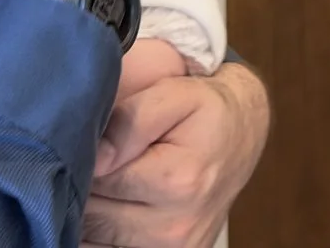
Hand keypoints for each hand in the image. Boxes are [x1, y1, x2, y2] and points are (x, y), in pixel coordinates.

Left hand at [83, 53, 271, 247]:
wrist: (244, 134)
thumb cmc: (208, 110)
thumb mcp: (175, 95)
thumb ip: (131, 120)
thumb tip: (96, 158)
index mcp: (177, 182)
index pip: (97, 180)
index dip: (86, 156)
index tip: (95, 139)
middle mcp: (176, 227)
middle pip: (94, 215)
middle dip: (88, 185)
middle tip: (102, 158)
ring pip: (98, 238)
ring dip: (94, 210)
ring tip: (112, 178)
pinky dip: (106, 232)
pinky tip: (118, 205)